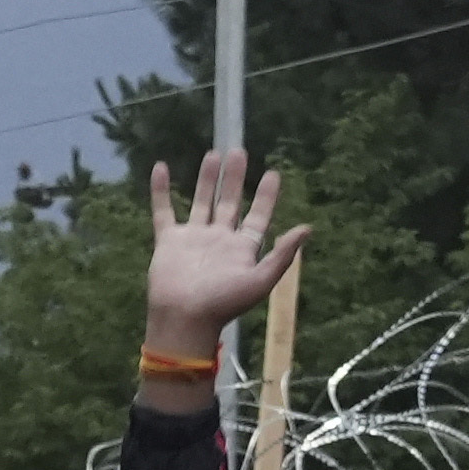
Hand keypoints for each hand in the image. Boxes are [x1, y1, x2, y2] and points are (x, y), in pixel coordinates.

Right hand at [136, 156, 299, 390]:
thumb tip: (307, 228)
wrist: (185, 317)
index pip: (258, 216)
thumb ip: (283, 254)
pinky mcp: (169, 241)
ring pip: (201, 201)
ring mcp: (193, 238)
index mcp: (242, 249)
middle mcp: (219, 240)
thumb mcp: (261, 279)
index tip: (272, 173)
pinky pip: (164, 210)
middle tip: (239, 151)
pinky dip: (161, 190)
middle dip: (235, 178)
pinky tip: (161, 167)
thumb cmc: (224, 303)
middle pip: (229, 202)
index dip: (265, 196)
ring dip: (207, 179)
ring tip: (213, 154)